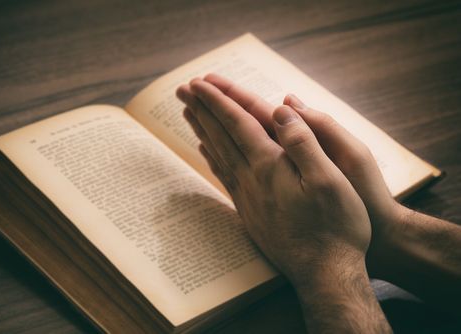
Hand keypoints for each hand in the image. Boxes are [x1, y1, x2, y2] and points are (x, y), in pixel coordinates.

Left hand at [176, 77, 370, 284]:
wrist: (323, 274)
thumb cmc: (335, 227)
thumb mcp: (330, 180)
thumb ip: (303, 142)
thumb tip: (279, 109)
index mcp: (270, 166)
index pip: (238, 123)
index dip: (218, 100)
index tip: (198, 82)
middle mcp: (251, 179)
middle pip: (220, 136)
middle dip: (202, 110)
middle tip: (182, 90)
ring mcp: (247, 197)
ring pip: (217, 155)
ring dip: (202, 131)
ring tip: (187, 114)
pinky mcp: (249, 212)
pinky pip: (223, 177)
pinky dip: (211, 159)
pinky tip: (206, 153)